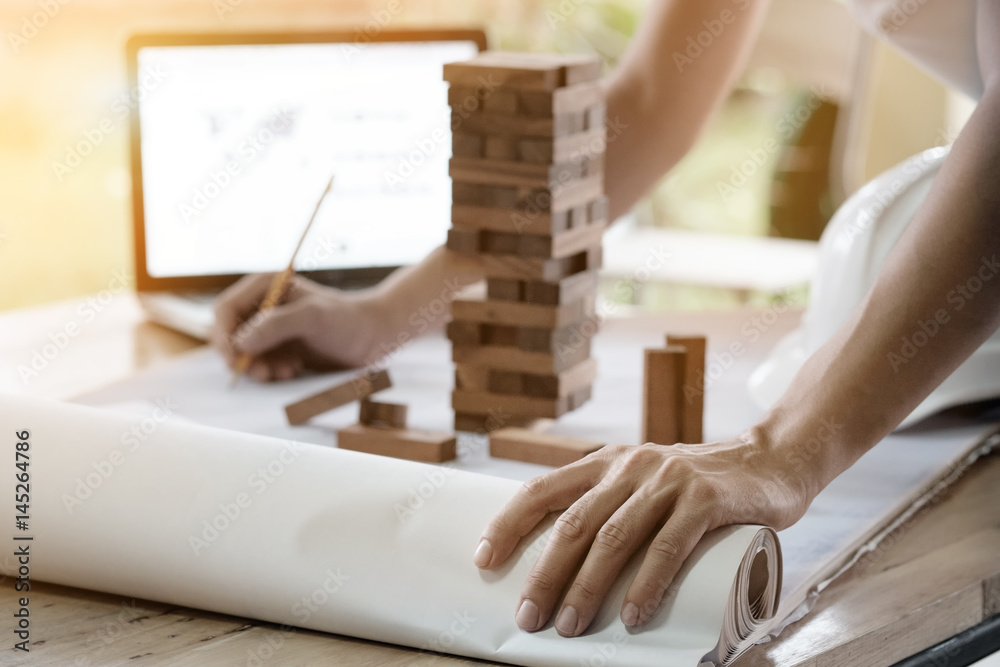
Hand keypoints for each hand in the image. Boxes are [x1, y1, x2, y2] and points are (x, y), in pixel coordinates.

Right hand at [211, 273, 386, 380]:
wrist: (375, 336)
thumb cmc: (348, 320)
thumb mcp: (312, 317)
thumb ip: (275, 325)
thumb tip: (240, 343)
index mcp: (264, 286)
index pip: (226, 310)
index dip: (224, 335)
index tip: (235, 359)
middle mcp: (263, 305)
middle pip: (230, 334)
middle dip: (243, 357)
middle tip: (265, 374)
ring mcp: (270, 328)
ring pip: (244, 354)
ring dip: (259, 367)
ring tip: (287, 371)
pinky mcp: (280, 347)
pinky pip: (261, 364)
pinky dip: (271, 371)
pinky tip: (293, 371)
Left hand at [472, 434, 813, 636]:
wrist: (772, 459)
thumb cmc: (699, 486)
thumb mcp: (646, 485)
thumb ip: (613, 509)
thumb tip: (566, 567)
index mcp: (607, 463)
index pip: (543, 490)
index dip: (508, 523)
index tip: (483, 559)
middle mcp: (630, 466)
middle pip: (573, 523)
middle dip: (544, 574)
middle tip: (528, 616)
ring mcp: (668, 479)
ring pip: (614, 537)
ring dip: (587, 587)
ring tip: (570, 625)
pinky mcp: (706, 498)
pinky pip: (668, 546)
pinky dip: (647, 583)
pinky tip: (633, 615)